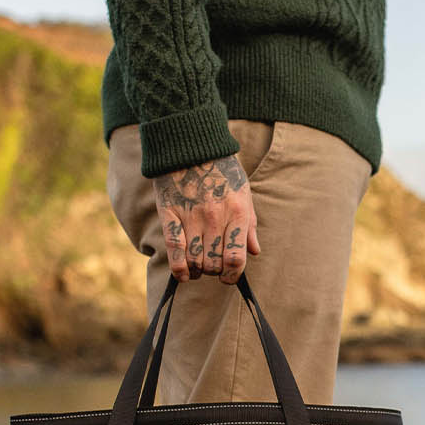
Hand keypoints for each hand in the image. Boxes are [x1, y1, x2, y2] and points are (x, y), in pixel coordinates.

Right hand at [152, 153, 259, 283]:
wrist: (192, 146)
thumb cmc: (222, 171)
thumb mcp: (244, 194)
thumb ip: (249, 224)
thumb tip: (254, 251)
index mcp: (238, 214)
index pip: (236, 259)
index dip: (232, 276)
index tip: (228, 277)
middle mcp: (216, 218)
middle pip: (214, 264)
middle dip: (213, 272)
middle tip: (211, 266)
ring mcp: (192, 217)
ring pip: (195, 261)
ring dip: (197, 271)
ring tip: (197, 268)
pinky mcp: (170, 214)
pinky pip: (174, 249)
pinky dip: (178, 268)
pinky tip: (182, 273)